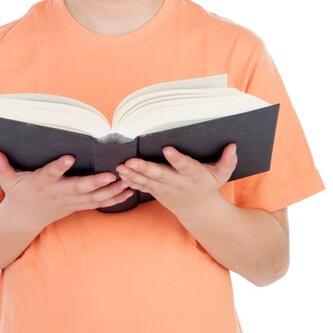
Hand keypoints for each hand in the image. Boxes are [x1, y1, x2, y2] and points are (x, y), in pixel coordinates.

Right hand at [0, 151, 132, 230]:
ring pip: (92, 198)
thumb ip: (2, 166)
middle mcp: (58, 194)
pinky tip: (128, 191)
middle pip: (78, 188)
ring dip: (111, 191)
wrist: (23, 220)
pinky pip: (98, 204)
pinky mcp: (77, 206)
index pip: (50, 173)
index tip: (69, 157)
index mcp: (41, 183)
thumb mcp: (7, 181)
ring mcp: (69, 202)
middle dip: (95, 182)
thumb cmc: (17, 195)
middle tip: (111, 174)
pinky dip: (113, 199)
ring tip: (127, 182)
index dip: (59, 166)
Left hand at [116, 144, 237, 218]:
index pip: (185, 165)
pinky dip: (131, 181)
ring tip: (121, 166)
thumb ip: (227, 161)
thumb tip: (233, 145)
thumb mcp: (222, 175)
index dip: (176, 158)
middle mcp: (178, 183)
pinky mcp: (157, 192)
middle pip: (161, 175)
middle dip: (146, 168)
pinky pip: (142, 187)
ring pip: (147, 182)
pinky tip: (121, 174)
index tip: (167, 149)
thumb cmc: (209, 186)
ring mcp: (165, 189)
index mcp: (194, 176)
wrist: (199, 210)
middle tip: (132, 161)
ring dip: (133, 174)